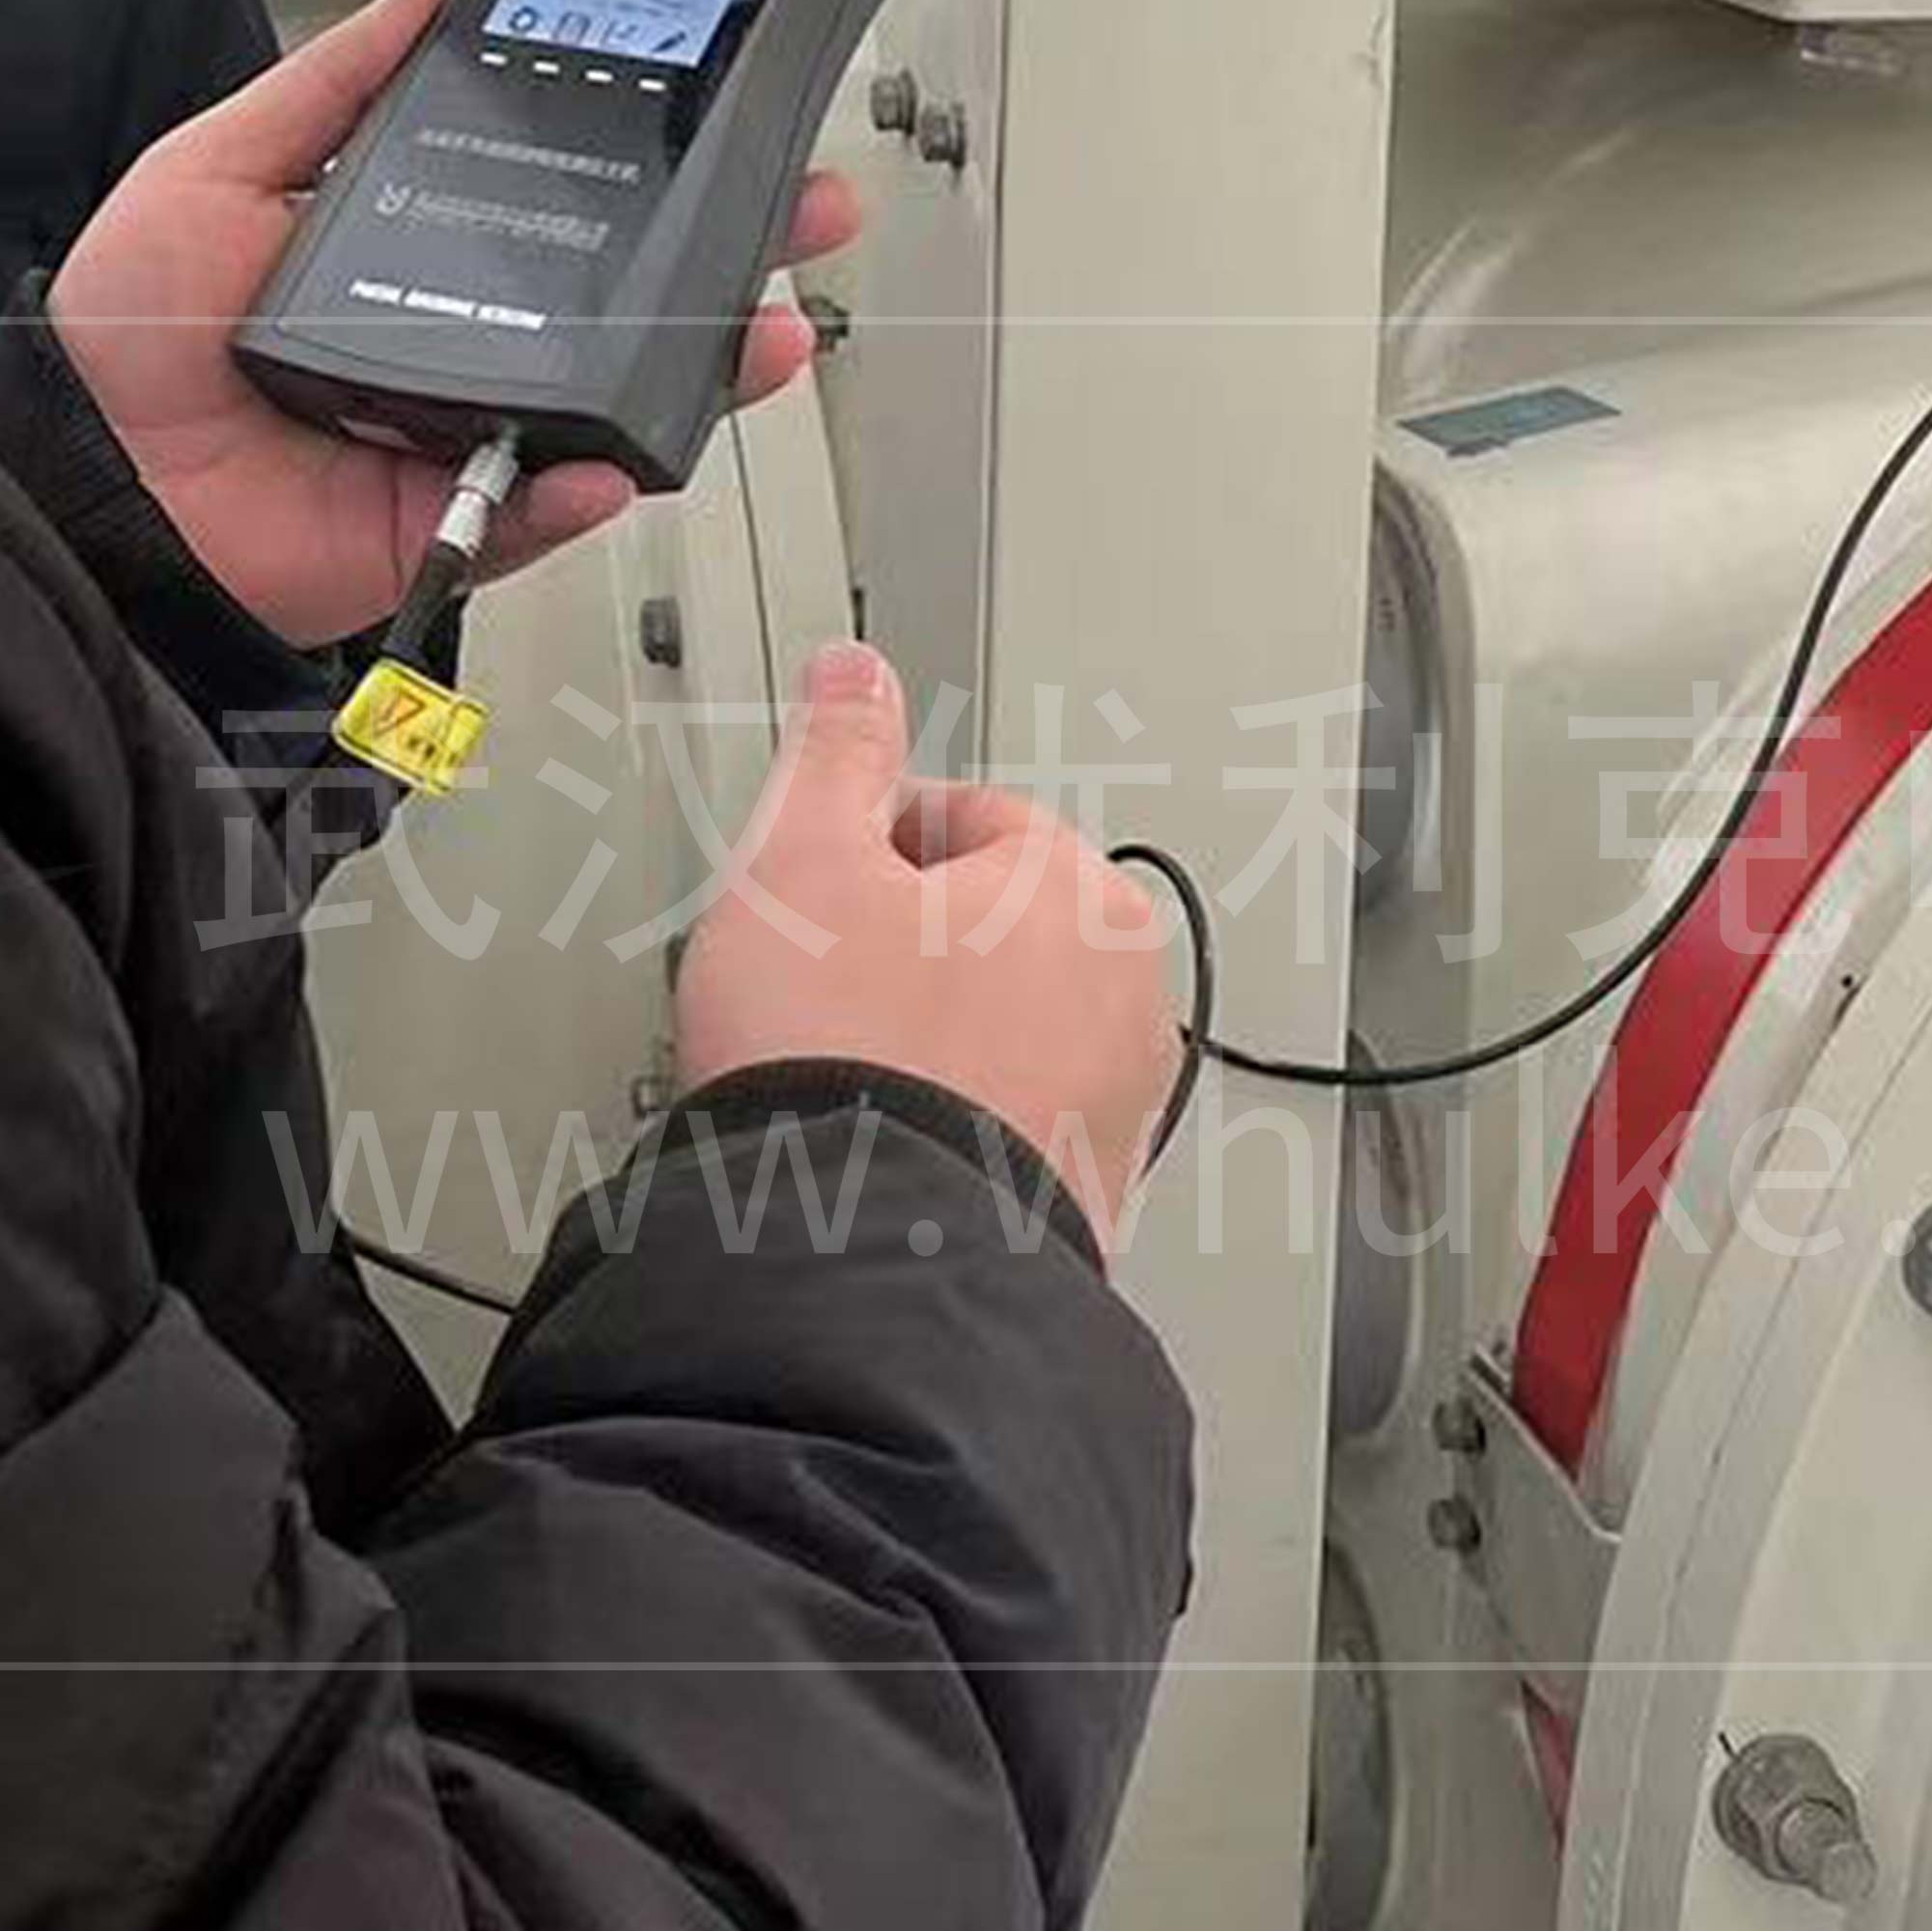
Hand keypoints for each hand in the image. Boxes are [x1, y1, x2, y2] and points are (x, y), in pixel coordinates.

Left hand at [49, 0, 867, 644]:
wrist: (80, 473)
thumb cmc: (127, 329)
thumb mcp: (221, 164)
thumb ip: (332, 82)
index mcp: (422, 250)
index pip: (563, 198)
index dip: (651, 161)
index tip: (725, 113)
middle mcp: (463, 339)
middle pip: (626, 296)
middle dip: (730, 252)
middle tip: (804, 207)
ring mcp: (471, 431)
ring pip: (618, 401)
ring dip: (704, 371)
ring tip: (764, 335)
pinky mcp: (456, 519)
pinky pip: (546, 507)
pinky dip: (589, 485)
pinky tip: (619, 452)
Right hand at [682, 647, 1190, 1246]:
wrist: (861, 1254)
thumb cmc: (843, 1062)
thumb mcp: (802, 864)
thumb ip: (836, 753)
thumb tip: (855, 676)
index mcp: (1082, 892)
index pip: (966, 820)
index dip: (863, 845)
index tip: (809, 889)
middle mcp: (1129, 994)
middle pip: (989, 929)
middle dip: (902, 947)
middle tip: (815, 990)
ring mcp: (1118, 1102)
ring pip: (1003, 1031)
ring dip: (929, 1037)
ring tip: (842, 1073)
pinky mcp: (1087, 1196)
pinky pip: (1007, 1124)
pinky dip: (954, 1123)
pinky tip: (882, 1141)